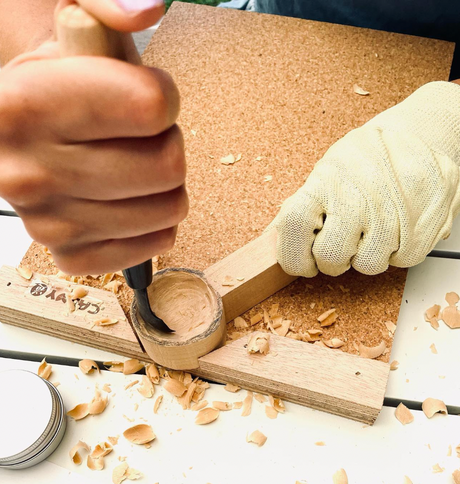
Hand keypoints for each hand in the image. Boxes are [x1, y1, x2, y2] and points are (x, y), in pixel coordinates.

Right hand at [0, 2, 187, 274]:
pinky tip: (130, 197)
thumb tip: (147, 9)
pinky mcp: (71, 253)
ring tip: (129, 160)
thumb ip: (107, 3)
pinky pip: (151, 245)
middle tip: (138, 132)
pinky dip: (154, 221)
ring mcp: (47, 223)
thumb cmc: (61, 76)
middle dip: (167, 141)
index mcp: (22, 106)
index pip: (150, 108)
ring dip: (163, 182)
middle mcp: (25, 173)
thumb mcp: (74, 20)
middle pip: (168, 166)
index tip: (144, 92)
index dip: (163, 94)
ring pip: (169, 209)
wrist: (27, 123)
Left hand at [274, 81, 459, 276]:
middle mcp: (357, 198)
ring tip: (371, 230)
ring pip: (368, 265)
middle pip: (331, 257)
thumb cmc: (363, 160)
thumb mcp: (324, 175)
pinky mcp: (423, 226)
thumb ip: (299, 210)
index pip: (294, 226)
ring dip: (366, 255)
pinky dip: (396, 252)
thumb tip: (271, 240)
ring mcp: (391, 213)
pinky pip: (401, 261)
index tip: (302, 262)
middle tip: (340, 245)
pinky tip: (394, 229)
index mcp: (324, 182)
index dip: (293, 255)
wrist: (416, 138)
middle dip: (332, 261)